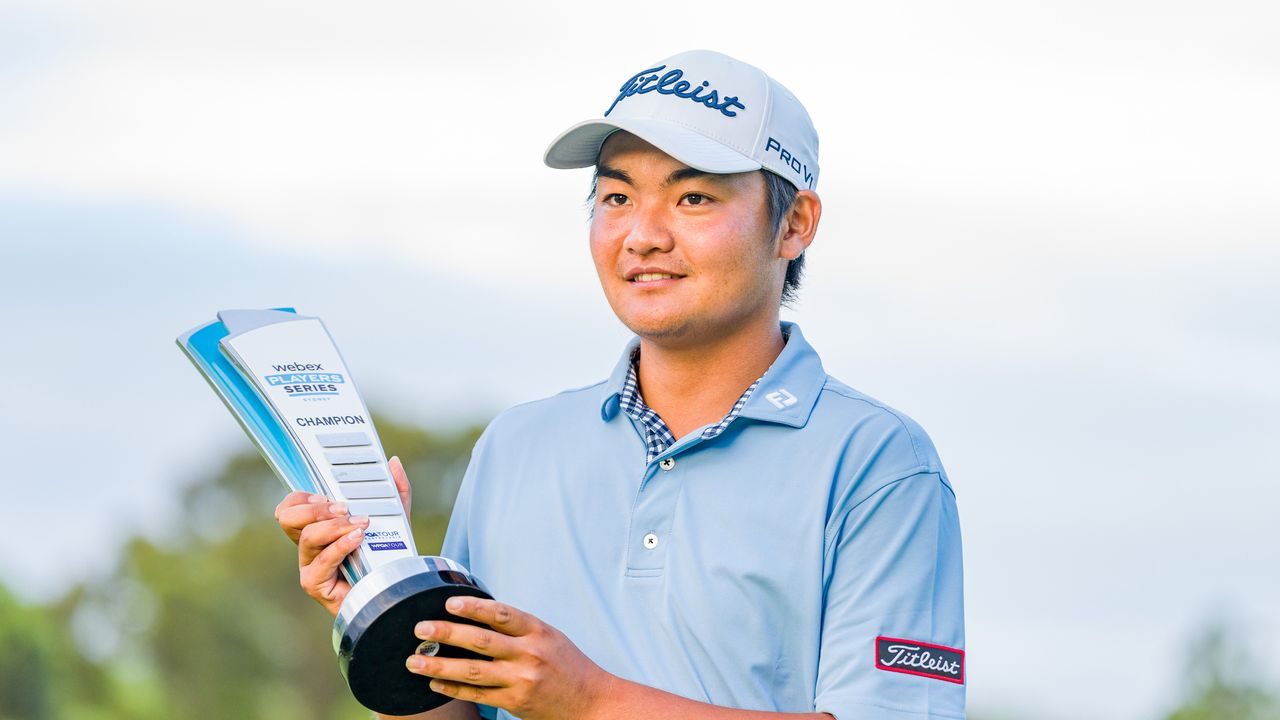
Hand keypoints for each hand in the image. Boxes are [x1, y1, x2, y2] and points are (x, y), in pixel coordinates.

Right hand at [273, 456, 413, 615]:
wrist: (393, 591)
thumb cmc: (387, 557)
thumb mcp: (395, 519)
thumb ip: (395, 492)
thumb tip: (393, 463)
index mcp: (319, 526)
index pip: (291, 505)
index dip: (301, 496)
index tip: (325, 494)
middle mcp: (309, 545)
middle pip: (288, 518)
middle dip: (315, 509)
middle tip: (344, 508)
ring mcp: (309, 565)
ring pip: (307, 537)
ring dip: (334, 527)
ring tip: (360, 525)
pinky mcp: (314, 583)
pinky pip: (323, 560)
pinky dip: (341, 546)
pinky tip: (357, 539)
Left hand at [405, 597, 615, 719]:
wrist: (592, 701)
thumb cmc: (568, 665)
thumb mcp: (549, 636)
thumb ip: (518, 627)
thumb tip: (478, 614)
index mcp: (538, 631)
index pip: (501, 614)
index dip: (473, 607)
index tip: (449, 603)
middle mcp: (530, 654)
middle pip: (481, 641)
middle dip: (447, 633)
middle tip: (420, 628)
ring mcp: (522, 680)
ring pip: (473, 671)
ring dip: (440, 665)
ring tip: (415, 660)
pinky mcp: (516, 702)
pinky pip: (479, 695)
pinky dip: (454, 688)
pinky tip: (435, 683)